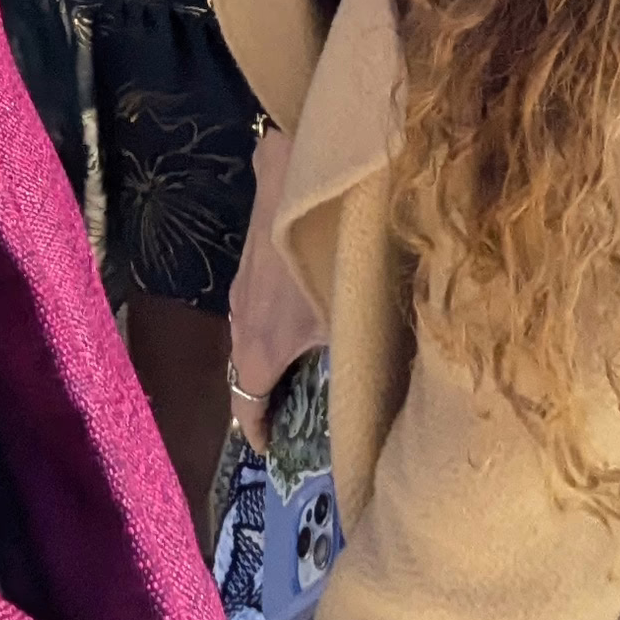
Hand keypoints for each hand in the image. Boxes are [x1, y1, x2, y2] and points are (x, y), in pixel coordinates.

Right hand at [229, 119, 325, 421]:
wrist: (300, 170)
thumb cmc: (327, 252)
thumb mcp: (347, 319)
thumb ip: (355, 362)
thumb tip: (380, 404)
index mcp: (260, 347)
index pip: (245, 407)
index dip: (258, 433)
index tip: (275, 449)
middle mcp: (241, 316)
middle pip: (247, 368)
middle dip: (270, 391)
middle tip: (303, 404)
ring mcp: (240, 278)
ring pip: (250, 327)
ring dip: (271, 347)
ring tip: (306, 357)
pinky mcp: (247, 246)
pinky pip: (254, 292)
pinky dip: (272, 310)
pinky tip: (302, 296)